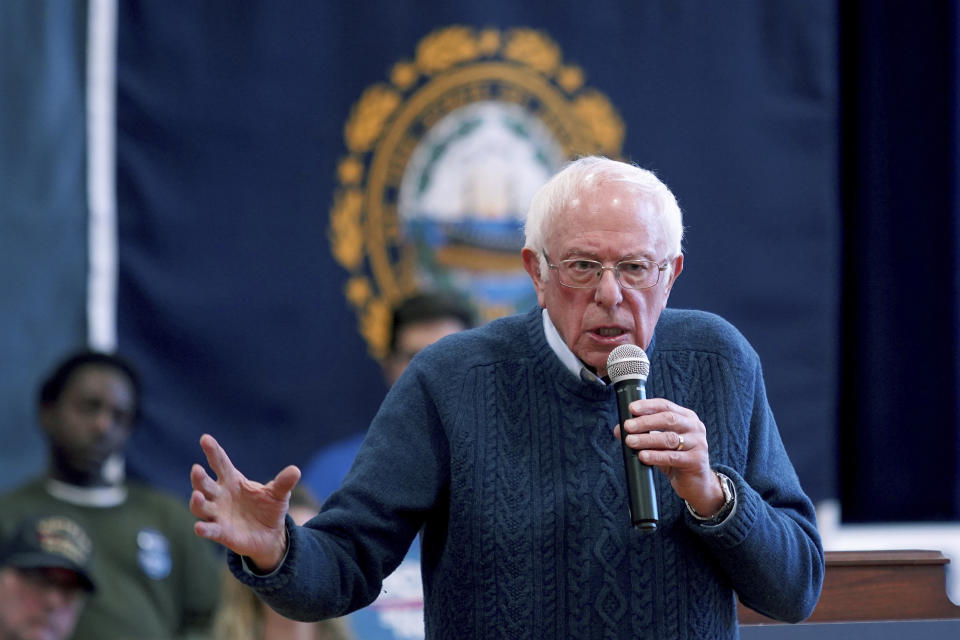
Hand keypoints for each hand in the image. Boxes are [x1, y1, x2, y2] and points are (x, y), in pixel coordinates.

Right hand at [189, 433, 300, 571]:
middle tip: (196, 469)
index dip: (212, 451)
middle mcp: (220, 496)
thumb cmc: (269, 509)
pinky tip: (199, 528)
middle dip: (199, 477)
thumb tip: (295, 470)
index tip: (205, 439)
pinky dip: (204, 529)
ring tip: (197, 496)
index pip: (220, 463)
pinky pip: (210, 530)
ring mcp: (218, 515)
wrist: (270, 535)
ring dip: (197, 502)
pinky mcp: (221, 533)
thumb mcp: (278, 494)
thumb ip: (283, 483)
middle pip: (205, 484)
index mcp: (232, 481)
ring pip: (201, 507)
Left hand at [614, 398, 723, 516]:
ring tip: (630, 441)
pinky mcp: (696, 461)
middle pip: (668, 419)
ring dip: (647, 439)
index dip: (648, 406)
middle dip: (645, 422)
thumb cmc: (675, 458)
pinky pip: (672, 457)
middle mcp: (695, 427)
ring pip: (669, 438)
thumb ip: (643, 434)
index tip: (631, 408)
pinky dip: (655, 456)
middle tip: (627, 426)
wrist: (696, 483)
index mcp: (686, 417)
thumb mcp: (659, 444)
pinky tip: (643, 456)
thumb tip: (619, 429)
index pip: (666, 406)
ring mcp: (698, 444)